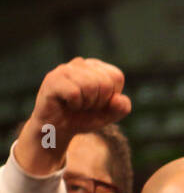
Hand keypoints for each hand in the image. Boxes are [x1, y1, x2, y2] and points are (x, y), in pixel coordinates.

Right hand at [16, 58, 130, 175]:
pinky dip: (75, 105)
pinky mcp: (52, 79)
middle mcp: (80, 63)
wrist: (59, 128)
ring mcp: (65, 69)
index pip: (116, 77)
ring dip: (86, 103)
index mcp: (96, 67)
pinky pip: (74, 93)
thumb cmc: (84, 117)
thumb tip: (118, 98)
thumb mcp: (109, 115)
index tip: (98, 102)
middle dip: (99, 101)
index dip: (111, 96)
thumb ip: (122, 108)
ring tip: (76, 104)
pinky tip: (67, 104)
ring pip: (90, 86)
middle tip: (86, 105)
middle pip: (104, 82)